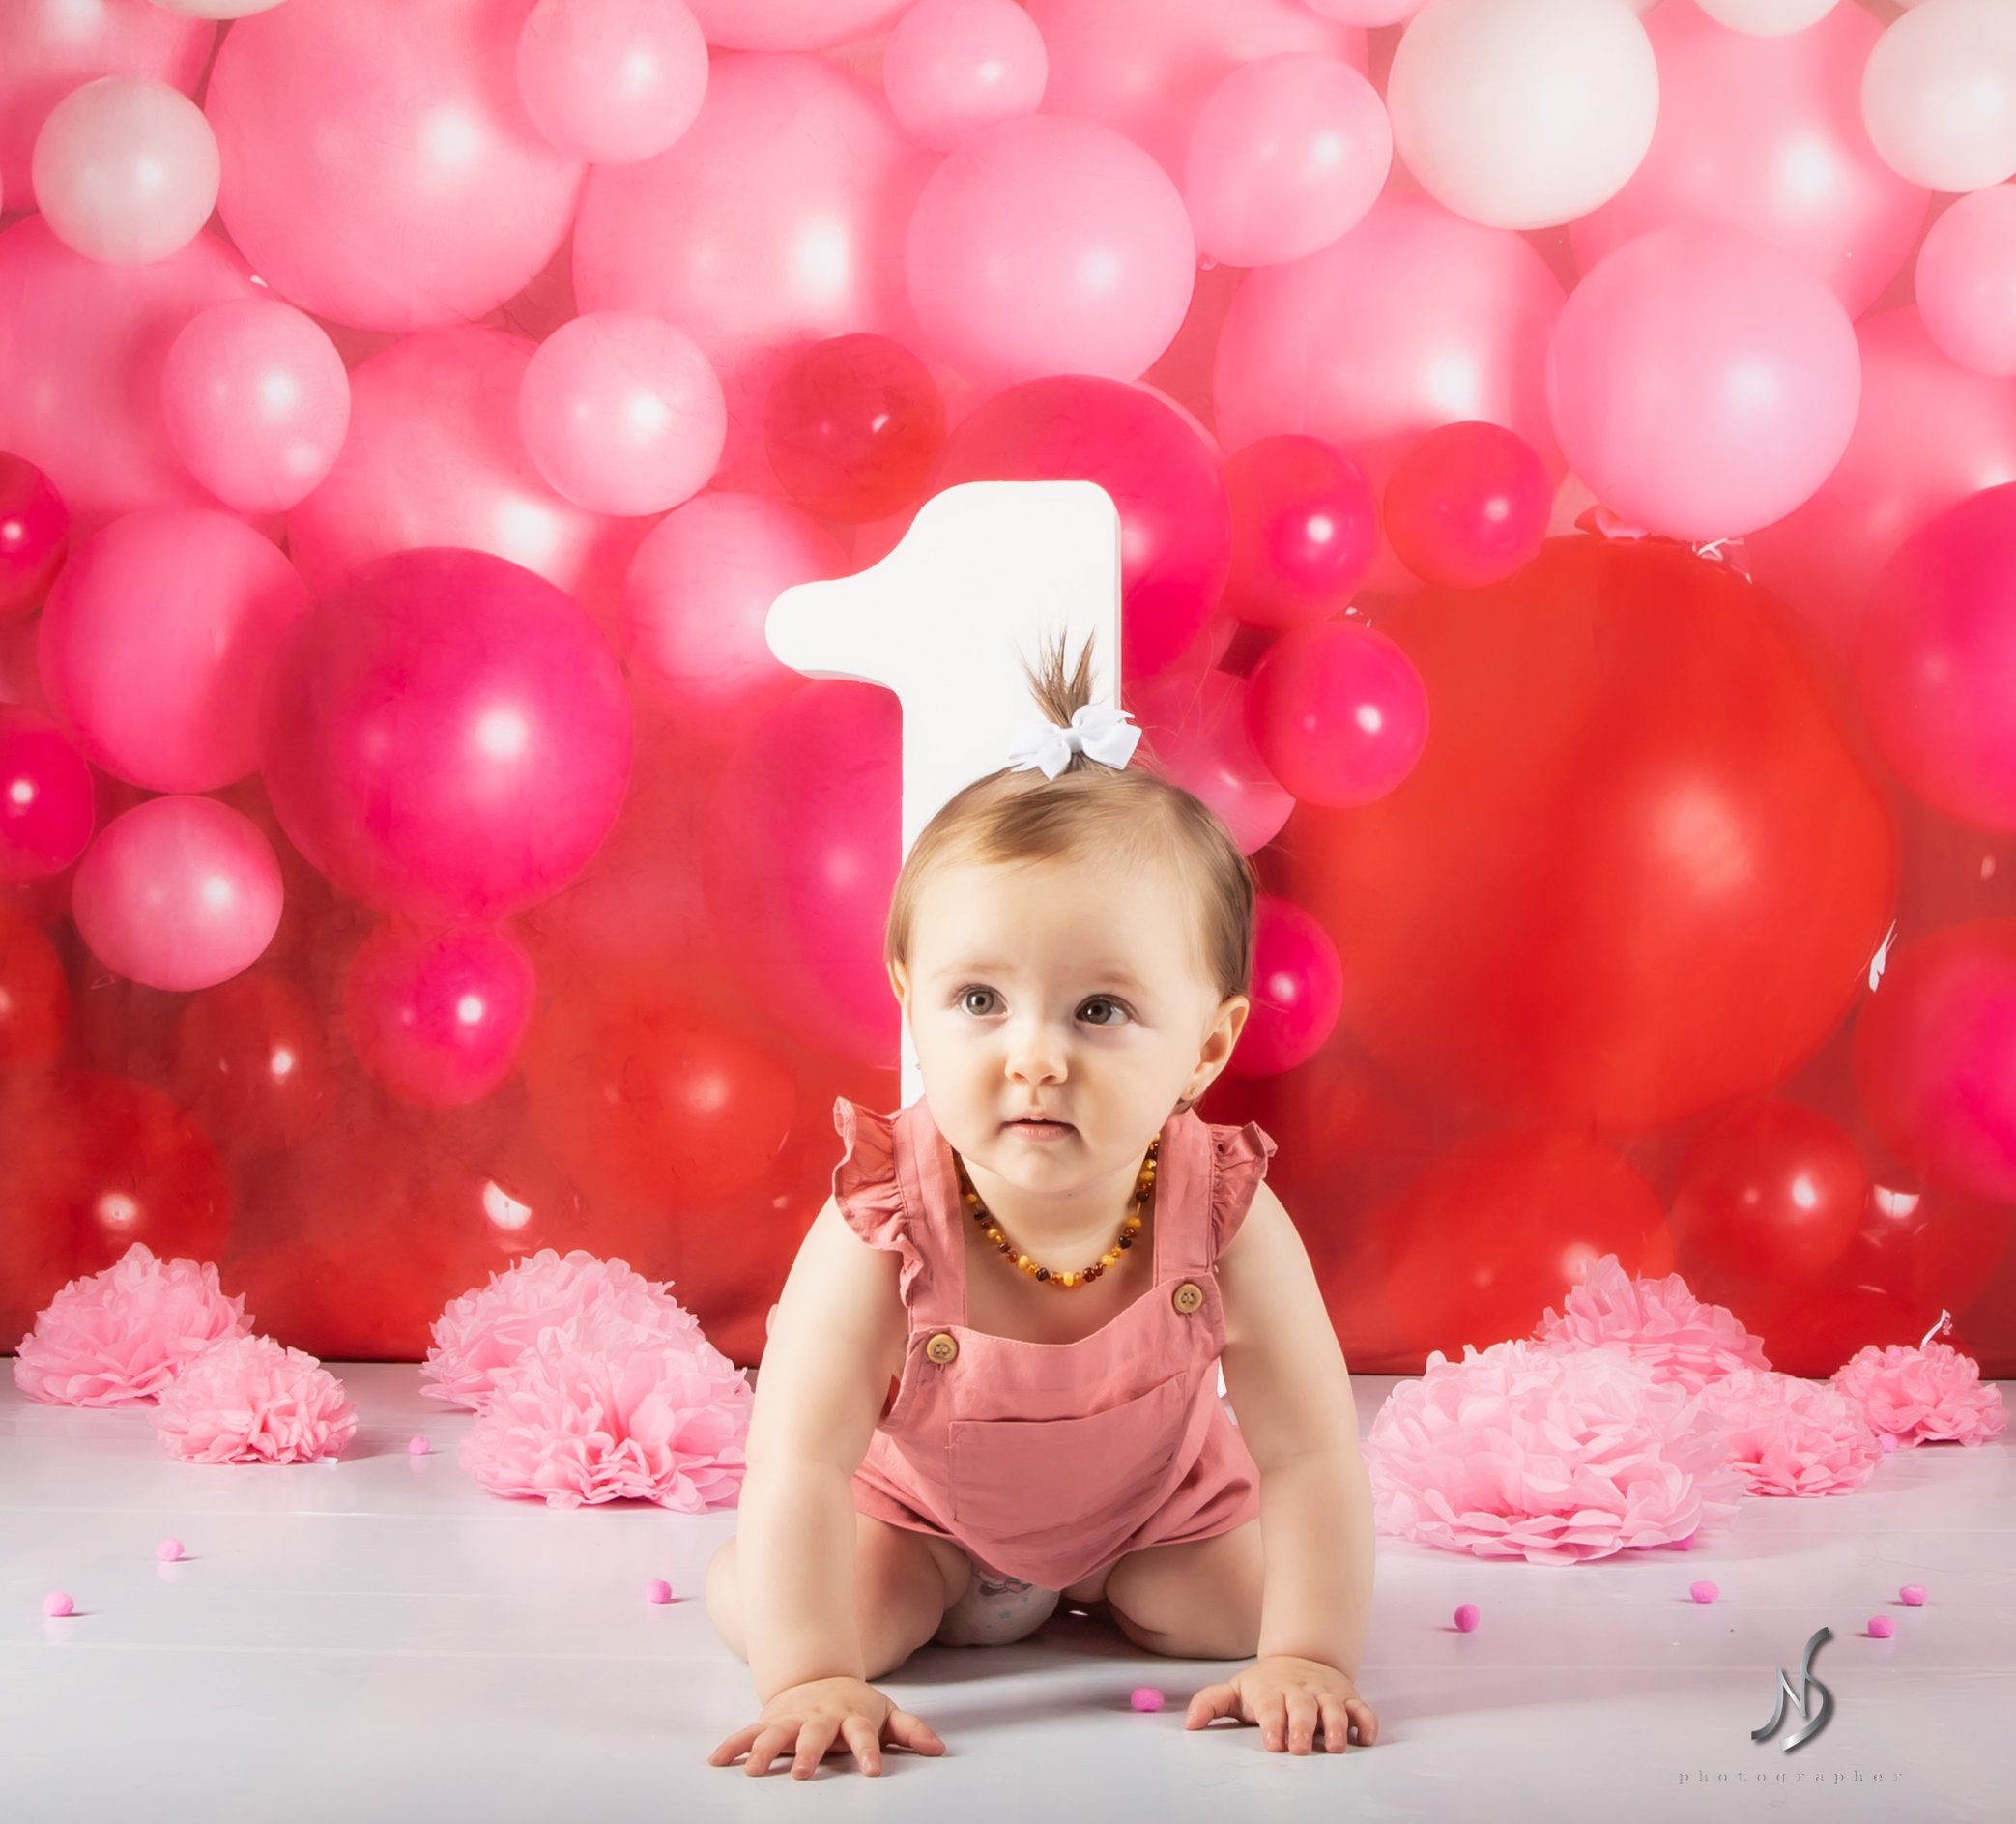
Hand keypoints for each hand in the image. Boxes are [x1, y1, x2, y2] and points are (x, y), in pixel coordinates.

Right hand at [708, 1675, 944, 1778]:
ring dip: (765, 1749)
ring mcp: (793, 1719)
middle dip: (808, 1752)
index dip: (869, 1751)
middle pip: (815, 1734)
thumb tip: (939, 1749)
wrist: (817, 1675)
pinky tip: (717, 1760)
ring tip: (754, 1768)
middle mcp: (820, 1718)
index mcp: (851, 1717)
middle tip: (802, 1772)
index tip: (873, 1771)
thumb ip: (911, 1730)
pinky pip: (748, 1733)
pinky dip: (733, 1745)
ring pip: (777, 1733)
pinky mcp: (770, 1721)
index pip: (864, 1735)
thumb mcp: (886, 1713)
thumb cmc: (854, 1704)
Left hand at [1185, 1655, 1379, 1754]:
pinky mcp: (1348, 1698)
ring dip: (1336, 1726)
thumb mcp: (1236, 1690)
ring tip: (1333, 1746)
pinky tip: (1364, 1738)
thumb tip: (1188, 1723)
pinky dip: (1366, 1723)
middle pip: (1303, 1708)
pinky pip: (1362, 1710)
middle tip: (1299, 1748)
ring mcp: (1326, 1695)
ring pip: (1335, 1709)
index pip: (1271, 1706)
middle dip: (1302, 1727)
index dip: (1272, 1723)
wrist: (1301, 1657)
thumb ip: (1211, 1703)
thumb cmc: (1265, 1685)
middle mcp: (1300, 1692)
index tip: (1271, 1741)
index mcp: (1272, 1691)